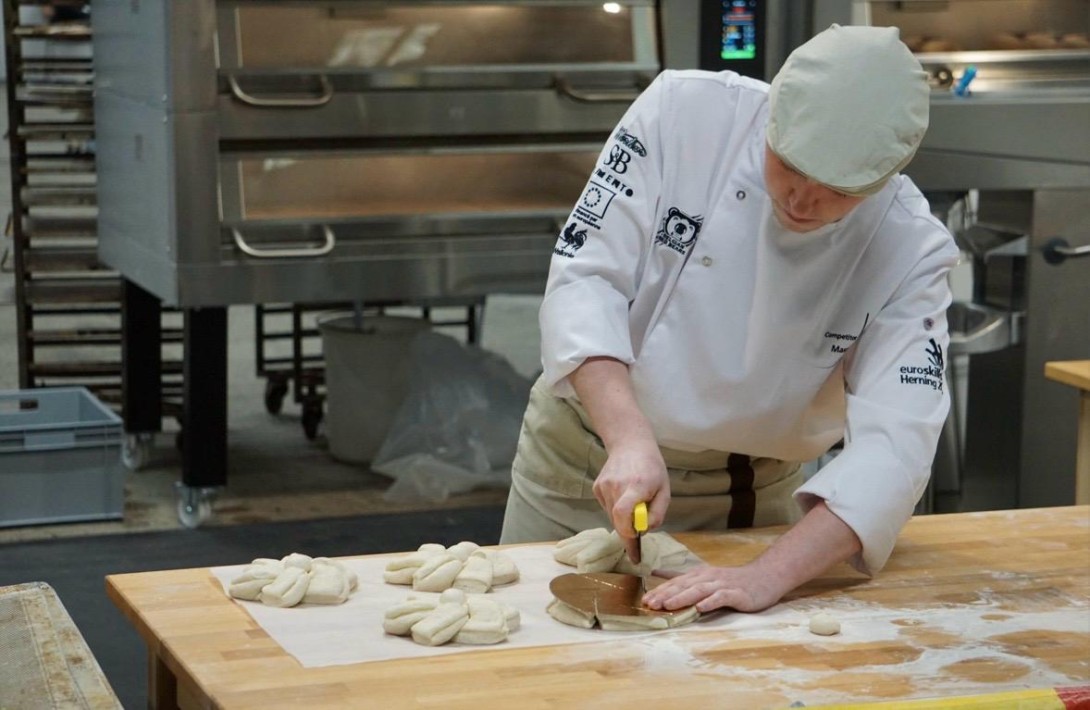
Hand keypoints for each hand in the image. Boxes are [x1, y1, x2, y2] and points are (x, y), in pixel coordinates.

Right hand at [591, 440, 669, 560]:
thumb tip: (644, 531)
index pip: (622, 514)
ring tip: (634, 505)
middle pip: (618, 521)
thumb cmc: (652, 468)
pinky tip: (623, 497)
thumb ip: (657, 513)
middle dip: (628, 533)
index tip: (635, 549)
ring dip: (623, 520)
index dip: (627, 534)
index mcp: (635, 486)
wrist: (630, 445)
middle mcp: (616, 486)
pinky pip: (607, 508)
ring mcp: (603, 486)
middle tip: (637, 542)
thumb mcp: (664, 490)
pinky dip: (615, 510)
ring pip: (612, 516)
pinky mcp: (597, 487)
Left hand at [642, 502, 863, 613]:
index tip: (645, 600)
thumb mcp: (706, 578)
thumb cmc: (733, 581)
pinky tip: (701, 608)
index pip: (676, 582)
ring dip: (682, 597)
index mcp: (700, 574)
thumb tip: (658, 573)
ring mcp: (723, 584)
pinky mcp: (736, 593)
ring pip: (699, 590)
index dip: (660, 591)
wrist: (764, 577)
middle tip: (650, 604)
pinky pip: (722, 597)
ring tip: (668, 605)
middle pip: (684, 585)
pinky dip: (711, 602)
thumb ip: (684, 578)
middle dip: (665, 595)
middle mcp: (709, 577)